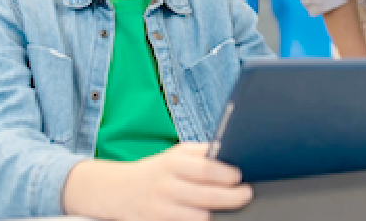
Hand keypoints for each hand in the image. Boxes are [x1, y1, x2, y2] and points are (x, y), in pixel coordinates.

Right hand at [64, 142, 252, 219]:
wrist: (119, 190)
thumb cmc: (157, 170)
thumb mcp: (176, 154)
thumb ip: (201, 152)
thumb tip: (229, 151)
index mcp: (173, 162)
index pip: (204, 168)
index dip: (225, 173)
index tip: (239, 176)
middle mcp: (167, 185)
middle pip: (206, 195)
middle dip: (231, 197)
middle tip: (246, 194)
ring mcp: (162, 209)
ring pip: (198, 217)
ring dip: (216, 213)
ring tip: (229, 208)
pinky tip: (209, 217)